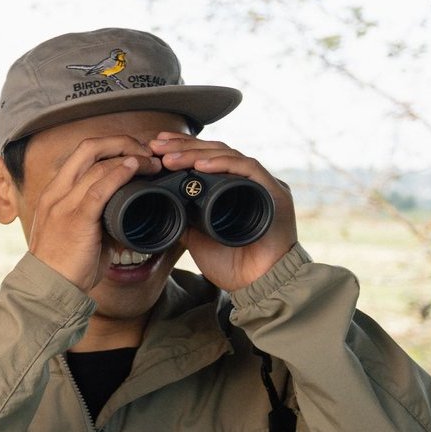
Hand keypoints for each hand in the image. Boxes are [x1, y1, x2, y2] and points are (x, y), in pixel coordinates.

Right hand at [22, 133, 163, 291]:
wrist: (49, 288)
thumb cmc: (66, 265)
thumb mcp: (77, 231)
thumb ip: (97, 216)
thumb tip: (129, 212)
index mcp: (55, 192)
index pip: (83, 152)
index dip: (112, 145)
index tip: (136, 153)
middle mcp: (56, 192)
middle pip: (89, 147)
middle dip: (122, 142)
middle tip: (147, 152)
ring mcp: (63, 204)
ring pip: (98, 164)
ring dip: (130, 158)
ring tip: (152, 164)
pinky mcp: (75, 219)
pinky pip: (98, 188)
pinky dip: (119, 174)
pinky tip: (134, 168)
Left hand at [149, 132, 296, 290]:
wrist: (258, 286)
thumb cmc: (233, 265)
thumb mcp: (197, 238)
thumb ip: (183, 219)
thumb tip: (159, 206)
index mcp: (232, 188)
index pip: (205, 158)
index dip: (181, 148)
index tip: (155, 146)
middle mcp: (248, 181)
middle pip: (214, 152)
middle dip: (182, 146)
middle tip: (155, 145)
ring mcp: (262, 184)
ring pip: (227, 155)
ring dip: (196, 154)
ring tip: (169, 158)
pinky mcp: (274, 191)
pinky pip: (248, 169)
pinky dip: (224, 164)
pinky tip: (201, 166)